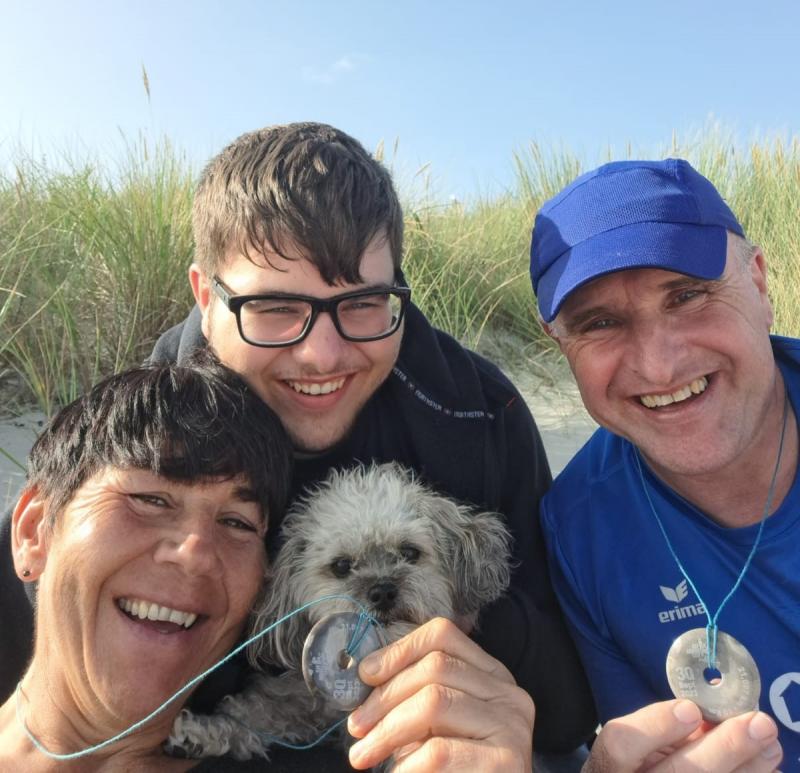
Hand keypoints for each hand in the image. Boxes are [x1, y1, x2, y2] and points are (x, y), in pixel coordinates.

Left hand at [346, 617, 534, 770]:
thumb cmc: (453, 769)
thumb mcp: (436, 723)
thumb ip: (414, 694)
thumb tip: (367, 672)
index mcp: (492, 676)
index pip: (444, 635)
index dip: (400, 649)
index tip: (366, 674)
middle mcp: (509, 694)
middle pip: (435, 667)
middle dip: (385, 696)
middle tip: (356, 727)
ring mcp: (511, 726)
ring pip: (434, 703)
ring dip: (387, 730)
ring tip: (362, 755)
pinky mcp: (506, 762)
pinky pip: (438, 752)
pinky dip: (407, 765)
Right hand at [584, 700, 781, 772]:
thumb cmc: (635, 771)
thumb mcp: (635, 749)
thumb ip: (662, 730)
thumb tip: (710, 702)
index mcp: (609, 767)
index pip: (621, 746)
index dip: (656, 727)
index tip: (691, 708)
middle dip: (723, 749)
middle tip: (758, 723)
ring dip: (746, 771)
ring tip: (769, 746)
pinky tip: (765, 772)